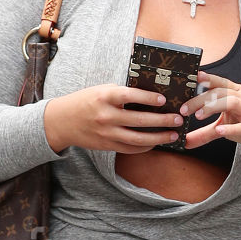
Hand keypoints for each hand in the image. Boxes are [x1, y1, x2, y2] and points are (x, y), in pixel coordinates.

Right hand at [42, 86, 185, 154]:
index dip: (148, 98)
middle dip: (162, 121)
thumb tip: (150, 96)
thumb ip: (122, 93)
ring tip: (173, 134)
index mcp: (104, 97)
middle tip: (178, 119)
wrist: (63, 121)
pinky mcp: (107, 145)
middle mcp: (106, 116)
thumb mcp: (101, 90)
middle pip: (139, 120)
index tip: (164, 100)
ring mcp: (106, 133)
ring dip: (158, 138)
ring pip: (137, 139)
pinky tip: (156, 143)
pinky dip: (145, 147)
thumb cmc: (86, 101)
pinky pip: (130, 148)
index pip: (130, 96)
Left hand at [180, 72, 240, 160]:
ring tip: (199, 116)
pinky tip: (219, 130)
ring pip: (231, 102)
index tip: (190, 78)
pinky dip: (231, 128)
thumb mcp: (224, 127)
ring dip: (213, 107)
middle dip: (200, 99)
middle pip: (220, 92)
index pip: (219, 82)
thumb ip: (204, 133)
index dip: (206, 78)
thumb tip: (185, 141)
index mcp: (236, 93)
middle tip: (184, 110)